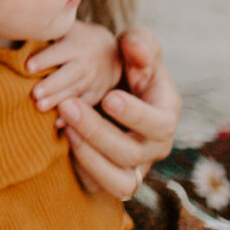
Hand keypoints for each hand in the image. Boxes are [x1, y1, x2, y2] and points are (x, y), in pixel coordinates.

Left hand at [27, 20, 121, 112]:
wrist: (111, 52)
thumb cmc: (77, 38)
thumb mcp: (67, 29)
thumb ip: (50, 30)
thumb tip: (23, 26)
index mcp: (76, 45)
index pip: (59, 52)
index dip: (44, 59)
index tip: (27, 66)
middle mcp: (87, 63)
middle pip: (69, 75)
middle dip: (52, 85)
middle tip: (34, 94)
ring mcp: (94, 80)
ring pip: (75, 92)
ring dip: (58, 101)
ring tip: (39, 107)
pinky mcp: (98, 95)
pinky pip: (86, 106)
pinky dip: (73, 116)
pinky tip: (58, 123)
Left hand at [59, 26, 180, 199]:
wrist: (112, 89)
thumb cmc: (128, 66)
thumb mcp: (137, 47)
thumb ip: (140, 42)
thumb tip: (137, 52)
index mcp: (166, 114)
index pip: (160, 124)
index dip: (136, 115)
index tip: (109, 97)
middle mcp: (154, 146)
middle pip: (132, 153)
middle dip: (98, 131)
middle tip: (68, 105)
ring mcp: (134, 166)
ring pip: (119, 181)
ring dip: (89, 157)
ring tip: (64, 126)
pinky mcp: (111, 178)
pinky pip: (100, 187)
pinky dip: (81, 170)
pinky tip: (63, 142)